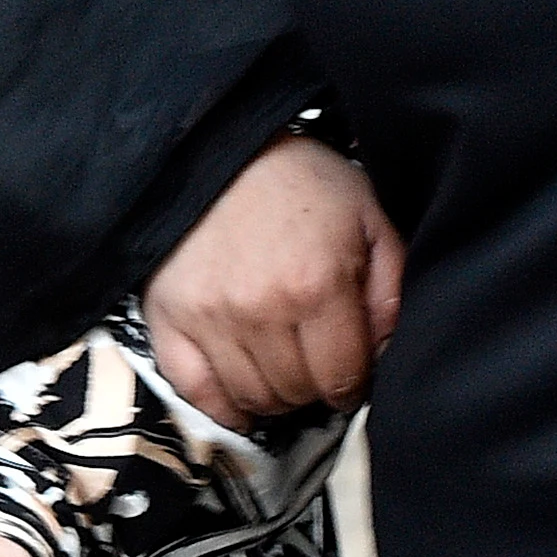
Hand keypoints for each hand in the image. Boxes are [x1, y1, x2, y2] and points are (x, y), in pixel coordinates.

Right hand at [142, 135, 401, 426]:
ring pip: (252, 398)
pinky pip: (194, 393)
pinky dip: (221, 408)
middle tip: (314, 360)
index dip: (353, 383)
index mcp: (317, 286)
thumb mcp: (366, 216)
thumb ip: (390, 287)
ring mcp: (209, 319)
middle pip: (297, 394)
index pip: (343, 379)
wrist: (218, 148)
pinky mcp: (166, 319)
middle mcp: (260, 310)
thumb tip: (387, 351)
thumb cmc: (300, 181)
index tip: (349, 371)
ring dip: (273, 395)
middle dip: (314, 386)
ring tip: (280, 368)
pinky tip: (241, 398)